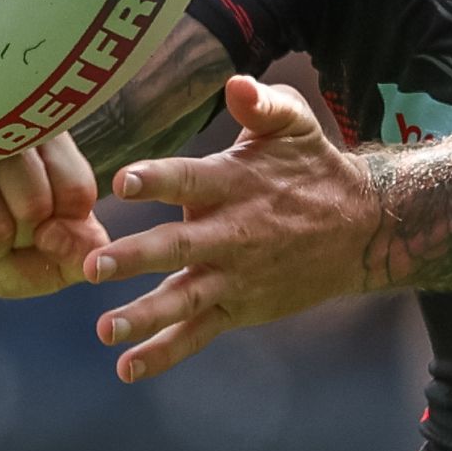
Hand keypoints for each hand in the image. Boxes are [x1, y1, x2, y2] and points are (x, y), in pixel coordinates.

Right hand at [0, 131, 107, 300]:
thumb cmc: (10, 242)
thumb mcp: (58, 250)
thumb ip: (82, 246)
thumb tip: (66, 240)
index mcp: (43, 136)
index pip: (76, 189)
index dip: (63, 226)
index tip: (45, 221)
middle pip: (34, 206)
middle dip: (24, 240)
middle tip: (6, 231)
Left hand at [88, 75, 376, 381]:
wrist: (359, 229)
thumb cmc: (313, 167)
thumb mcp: (296, 123)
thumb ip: (263, 103)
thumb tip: (236, 83)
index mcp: (236, 183)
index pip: (190, 180)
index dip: (158, 179)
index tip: (123, 181)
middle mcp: (233, 233)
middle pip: (178, 247)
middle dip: (135, 257)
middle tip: (92, 267)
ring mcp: (235, 276)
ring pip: (185, 299)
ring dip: (145, 315)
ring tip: (105, 327)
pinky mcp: (239, 307)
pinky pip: (199, 333)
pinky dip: (165, 353)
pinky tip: (128, 367)